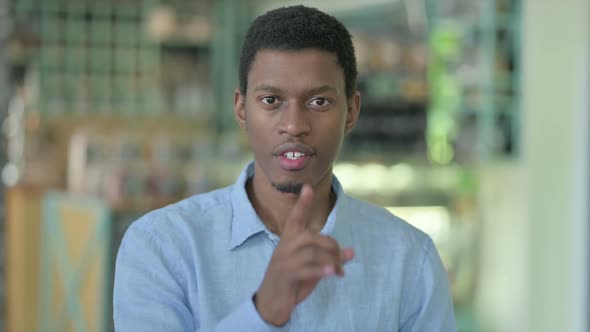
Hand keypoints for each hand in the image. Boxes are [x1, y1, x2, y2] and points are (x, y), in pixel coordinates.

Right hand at [254, 184, 354, 325]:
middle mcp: (286, 246)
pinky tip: (334, 272)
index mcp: (289, 239)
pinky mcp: (286, 275)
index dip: (303, 203)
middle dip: (332, 248)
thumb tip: (351, 251)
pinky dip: (322, 270)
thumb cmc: (292, 280)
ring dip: (331, 262)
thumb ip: (329, 257)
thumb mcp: (312, 266)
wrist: (271, 301)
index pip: (296, 217)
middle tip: (342, 260)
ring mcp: (284, 260)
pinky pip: (307, 269)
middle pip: (313, 237)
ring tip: (340, 272)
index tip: (308, 187)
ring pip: (313, 253)